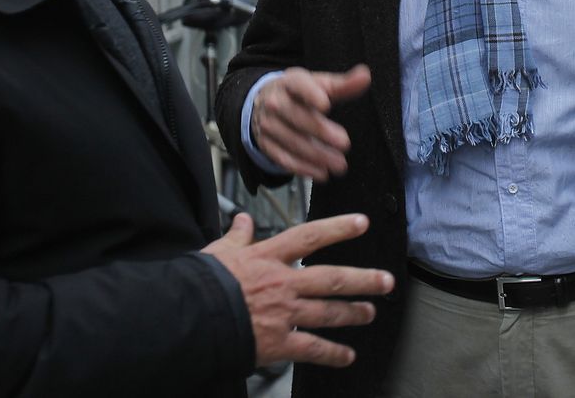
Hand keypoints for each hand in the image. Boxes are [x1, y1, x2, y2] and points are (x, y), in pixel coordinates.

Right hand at [203, 212, 394, 368]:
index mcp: (267, 258)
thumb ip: (237, 236)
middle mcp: (282, 284)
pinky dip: (333, 354)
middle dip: (362, 279)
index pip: (310, 236)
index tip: (362, 223)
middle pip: (331, 277)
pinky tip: (347, 356)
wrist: (189, 318)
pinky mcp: (279, 343)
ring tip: (369, 312)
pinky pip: (313, 348)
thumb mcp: (218, 252)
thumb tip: (242, 220)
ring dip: (353, 313)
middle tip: (385, 280)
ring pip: (328, 312)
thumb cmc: (201, 285)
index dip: (338, 228)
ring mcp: (284, 314)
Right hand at [252, 65, 370, 179]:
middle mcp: (275, 102)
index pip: (299, 85)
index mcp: (290, 82)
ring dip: (317, 155)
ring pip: (292, 141)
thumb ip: (343, 84)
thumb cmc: (299, 93)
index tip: (326, 104)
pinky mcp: (266, 144)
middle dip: (320, 131)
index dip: (311, 94)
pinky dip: (303, 168)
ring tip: (339, 164)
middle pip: (297, 117)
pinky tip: (321, 172)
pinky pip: (283, 158)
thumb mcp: (319, 84)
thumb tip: (365, 76)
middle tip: (344, 143)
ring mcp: (268, 124)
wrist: (264, 102)